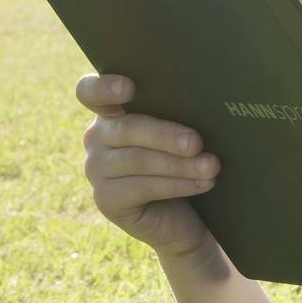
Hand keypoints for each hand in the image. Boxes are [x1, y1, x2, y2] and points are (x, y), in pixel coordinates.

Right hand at [74, 73, 222, 260]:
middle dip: (165, 135)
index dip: (105, 87)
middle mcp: (96, 137)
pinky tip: (203, 183)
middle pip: (126, 128)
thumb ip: (175, 113)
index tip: (129, 88)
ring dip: (179, 164)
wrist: (184, 215)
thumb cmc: (184, 160)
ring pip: (138, 160)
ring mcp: (96, 169)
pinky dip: (177, 185)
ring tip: (211, 166)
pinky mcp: (106, 200)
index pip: (90, 92)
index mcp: (110, 111)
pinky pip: (143, 188)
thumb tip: (202, 102)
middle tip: (196, 142)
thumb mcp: (178, 133)